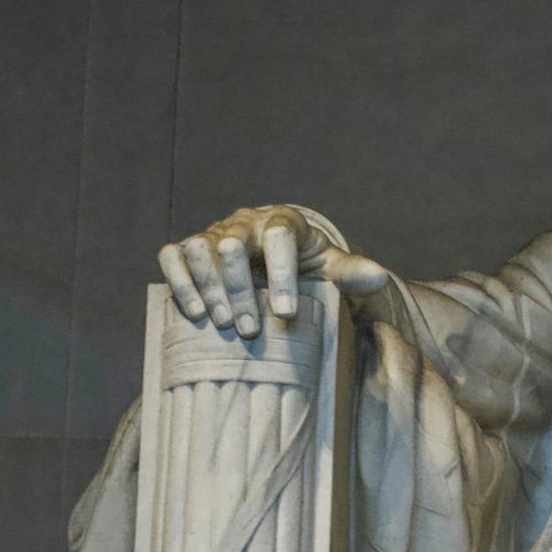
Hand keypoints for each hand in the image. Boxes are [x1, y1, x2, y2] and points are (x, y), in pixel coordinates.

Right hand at [158, 205, 388, 336]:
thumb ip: (352, 273)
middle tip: (250, 330)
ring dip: (209, 287)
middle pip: (233, 244)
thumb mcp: (331, 268)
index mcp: (284, 221)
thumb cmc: (306, 267)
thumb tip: (378, 276)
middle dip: (240, 289)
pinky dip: (179, 281)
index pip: (280, 236)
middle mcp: (245, 222)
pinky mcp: (189, 250)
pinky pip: (173, 256)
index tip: (285, 313)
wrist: (276, 257)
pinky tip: (194, 313)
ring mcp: (214, 234)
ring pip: (200, 248)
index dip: (281, 274)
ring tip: (223, 324)